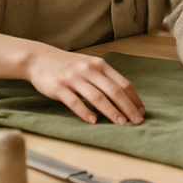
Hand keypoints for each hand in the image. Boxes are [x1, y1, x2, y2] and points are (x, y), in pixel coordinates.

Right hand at [26, 45, 145, 125]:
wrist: (41, 59)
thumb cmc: (69, 66)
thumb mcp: (90, 67)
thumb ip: (104, 78)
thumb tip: (123, 97)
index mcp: (101, 65)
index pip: (123, 83)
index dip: (134, 98)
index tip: (142, 111)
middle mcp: (90, 70)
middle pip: (114, 90)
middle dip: (128, 107)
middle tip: (137, 121)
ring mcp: (75, 78)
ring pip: (97, 97)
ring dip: (111, 111)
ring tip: (121, 124)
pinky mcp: (59, 87)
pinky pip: (74, 101)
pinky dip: (85, 111)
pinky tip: (93, 121)